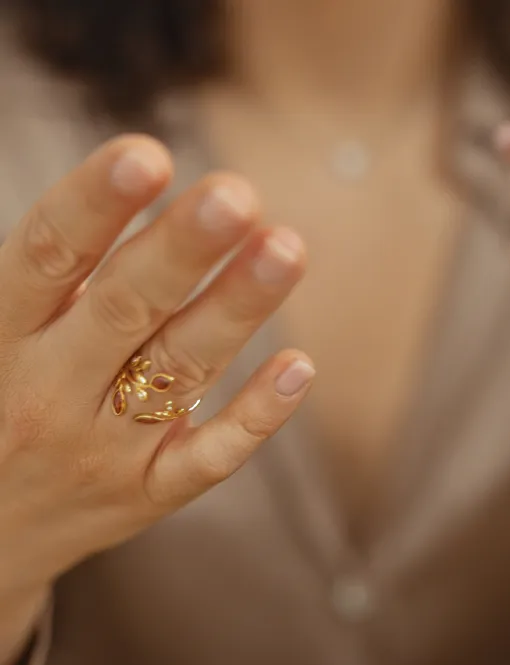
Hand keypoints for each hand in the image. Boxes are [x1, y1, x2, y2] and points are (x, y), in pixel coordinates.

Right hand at [0, 137, 313, 600]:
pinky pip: (208, 458)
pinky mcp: (146, 495)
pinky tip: (300, 366)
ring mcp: (103, 452)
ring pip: (178, 372)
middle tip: (237, 194)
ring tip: (287, 247)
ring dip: (236, 309)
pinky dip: (256, 415)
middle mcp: (48, 394)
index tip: (148, 154)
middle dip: (181, 250)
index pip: (47, 257)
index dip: (94, 204)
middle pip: (124, 310)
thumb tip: (105, 194)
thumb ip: (38, 278)